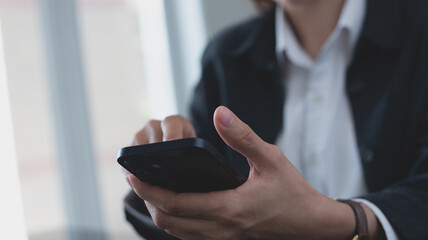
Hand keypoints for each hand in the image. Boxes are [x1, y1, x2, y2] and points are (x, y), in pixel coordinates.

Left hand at [126, 106, 379, 238]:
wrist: (309, 224)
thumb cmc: (291, 191)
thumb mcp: (271, 158)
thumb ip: (243, 136)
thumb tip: (219, 113)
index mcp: (229, 207)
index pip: (176, 202)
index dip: (149, 189)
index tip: (132, 173)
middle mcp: (221, 228)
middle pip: (168, 219)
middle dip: (148, 199)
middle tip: (137, 178)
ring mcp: (222, 238)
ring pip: (176, 231)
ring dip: (159, 211)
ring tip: (150, 189)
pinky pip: (189, 235)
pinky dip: (174, 221)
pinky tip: (175, 204)